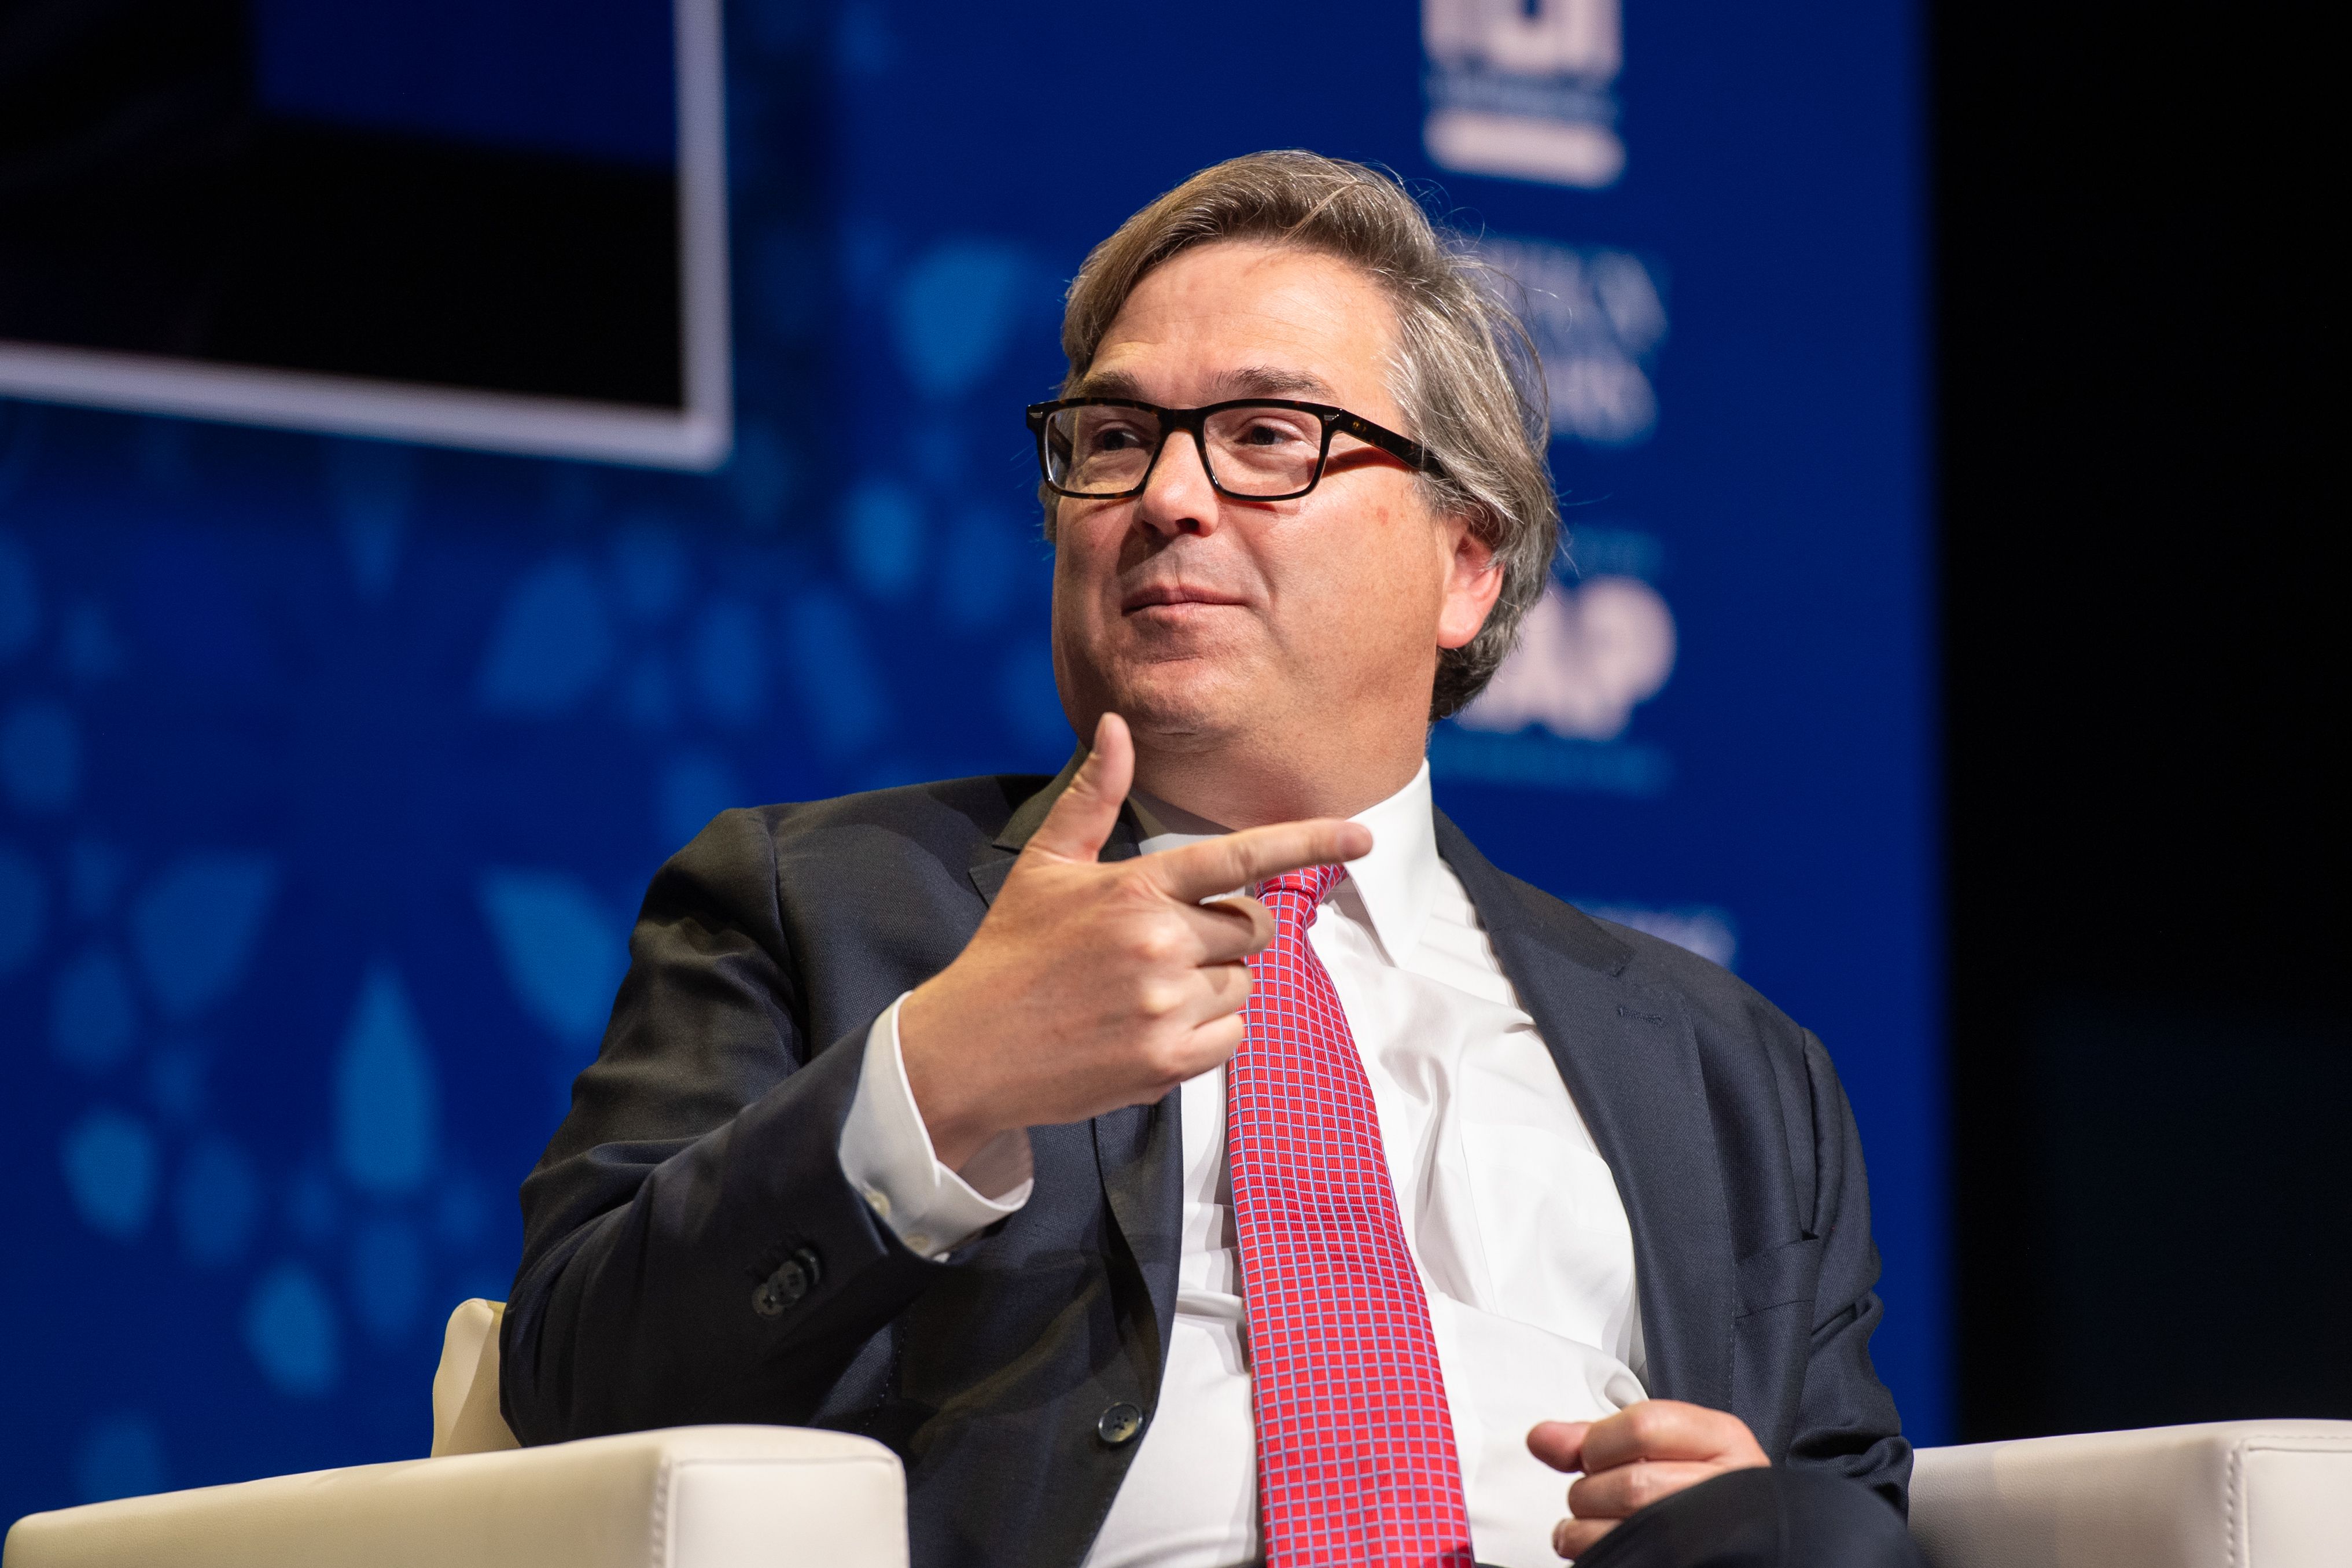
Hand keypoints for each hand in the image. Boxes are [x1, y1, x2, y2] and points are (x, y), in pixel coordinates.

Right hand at [897, 712, 1371, 1169]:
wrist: (968, 1050)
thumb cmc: (1009, 952)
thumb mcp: (1046, 866)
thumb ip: (1093, 796)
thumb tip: (1116, 726)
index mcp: (1136, 888)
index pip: (1242, 856)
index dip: (1309, 842)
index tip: (1362, 836)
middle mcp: (1159, 943)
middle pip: (1251, 929)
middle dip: (1224, 933)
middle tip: (1165, 946)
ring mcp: (1165, 1006)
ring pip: (1243, 984)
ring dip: (1212, 985)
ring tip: (1145, 991)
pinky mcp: (1167, 1062)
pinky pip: (1232, 1036)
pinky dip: (1205, 1033)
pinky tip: (1150, 1028)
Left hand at [1528, 1400, 1769, 1559]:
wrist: (1748, 1537)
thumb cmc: (1699, 1489)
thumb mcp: (1669, 1445)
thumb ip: (1603, 1437)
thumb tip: (1541, 1437)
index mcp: (1724, 1441)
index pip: (1643, 1427)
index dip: (1599, 1443)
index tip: (1593, 1455)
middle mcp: (1725, 1490)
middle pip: (1628, 1484)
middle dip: (1592, 1491)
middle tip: (1597, 1494)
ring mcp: (1709, 1538)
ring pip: (1619, 1531)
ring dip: (1583, 1530)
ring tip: (1594, 1525)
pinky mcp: (1680, 1567)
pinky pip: (1615, 1562)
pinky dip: (1590, 1556)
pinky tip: (1600, 1550)